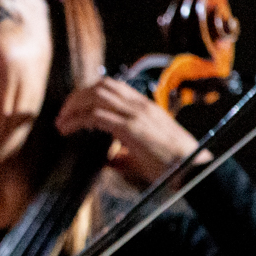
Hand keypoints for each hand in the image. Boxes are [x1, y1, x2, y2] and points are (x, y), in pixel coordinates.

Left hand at [55, 77, 200, 188]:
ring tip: (62, 122)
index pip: (111, 86)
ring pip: (95, 96)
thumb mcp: (146, 152)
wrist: (193, 169)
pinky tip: (67, 130)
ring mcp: (135, 114)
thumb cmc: (174, 164)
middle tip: (63, 114)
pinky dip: (76, 121)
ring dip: (73, 107)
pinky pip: (95, 116)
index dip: (88, 93)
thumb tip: (109, 160)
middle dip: (76, 97)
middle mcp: (139, 105)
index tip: (74, 108)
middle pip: (99, 86)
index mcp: (144, 106)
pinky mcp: (130, 129)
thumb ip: (126, 153)